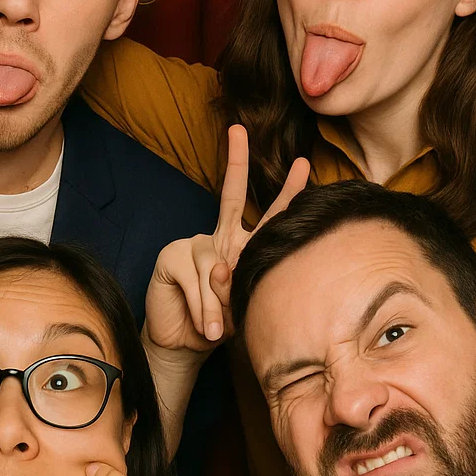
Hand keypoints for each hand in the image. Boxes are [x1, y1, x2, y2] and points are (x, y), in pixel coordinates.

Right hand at [146, 126, 309, 359]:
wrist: (184, 345)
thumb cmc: (220, 324)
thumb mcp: (242, 306)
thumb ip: (239, 285)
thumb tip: (219, 269)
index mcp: (242, 246)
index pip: (268, 215)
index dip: (287, 191)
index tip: (304, 164)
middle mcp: (219, 239)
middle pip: (229, 196)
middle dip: (235, 161)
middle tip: (238, 130)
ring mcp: (192, 244)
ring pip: (215, 268)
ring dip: (218, 307)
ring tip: (217, 331)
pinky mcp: (170, 257)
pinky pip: (195, 280)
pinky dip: (202, 308)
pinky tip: (202, 325)